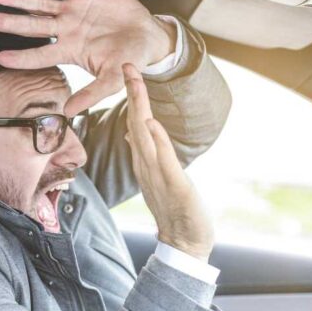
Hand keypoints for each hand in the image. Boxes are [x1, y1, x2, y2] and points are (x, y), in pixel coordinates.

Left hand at [0, 0, 176, 115]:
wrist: (148, 37)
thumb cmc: (130, 60)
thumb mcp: (112, 81)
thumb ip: (91, 94)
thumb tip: (69, 112)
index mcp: (70, 50)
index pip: (40, 54)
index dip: (21, 56)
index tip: (1, 58)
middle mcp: (66, 30)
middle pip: (32, 26)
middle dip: (9, 23)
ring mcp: (73, 10)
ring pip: (40, 3)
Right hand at [122, 64, 212, 260]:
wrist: (183, 244)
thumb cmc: (175, 211)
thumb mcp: (161, 176)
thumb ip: (149, 153)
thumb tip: (136, 130)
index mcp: (145, 162)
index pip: (136, 124)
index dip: (133, 98)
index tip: (129, 72)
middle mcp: (147, 166)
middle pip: (136, 124)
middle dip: (133, 94)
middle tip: (128, 66)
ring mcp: (158, 176)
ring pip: (145, 138)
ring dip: (140, 110)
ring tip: (135, 84)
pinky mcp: (174, 186)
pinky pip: (163, 160)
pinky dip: (156, 141)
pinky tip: (150, 123)